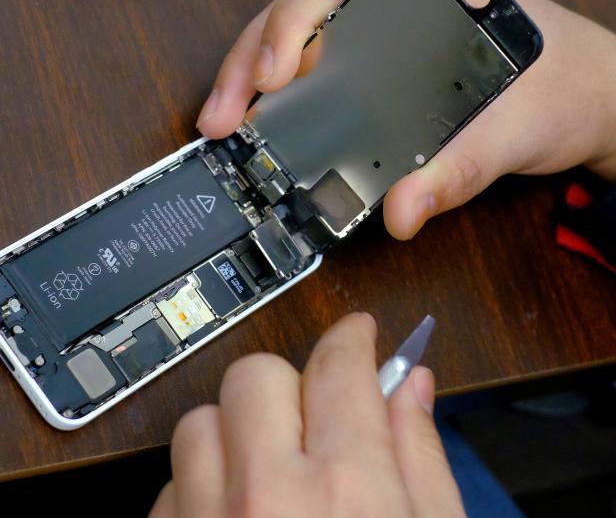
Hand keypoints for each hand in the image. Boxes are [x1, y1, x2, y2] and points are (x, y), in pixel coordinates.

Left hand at [150, 313, 465, 516]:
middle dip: (288, 384)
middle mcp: (268, 499)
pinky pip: (169, 485)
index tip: (357, 333)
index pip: (340, 366)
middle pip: (256, 375)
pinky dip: (202, 487)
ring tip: (267, 471)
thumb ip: (424, 459)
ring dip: (235, 433)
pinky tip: (235, 515)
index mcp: (349, 491)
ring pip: (201, 421)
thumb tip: (410, 386)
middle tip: (312, 417)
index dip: (353, 338)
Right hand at [196, 0, 615, 239]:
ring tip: (228, 125)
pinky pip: (318, 78)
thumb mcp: (514, 127)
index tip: (269, 74)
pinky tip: (267, 128)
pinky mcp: (378, 78)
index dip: (289, 23)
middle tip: (222, 117)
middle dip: (250, 64)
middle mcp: (393, 9)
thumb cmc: (563, 86)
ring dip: (254, 85)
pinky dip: (284, 103)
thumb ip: (458, 169)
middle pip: (300, 16)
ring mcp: (380, 42)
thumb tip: (402, 211)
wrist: (588, 99)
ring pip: (299, 46)